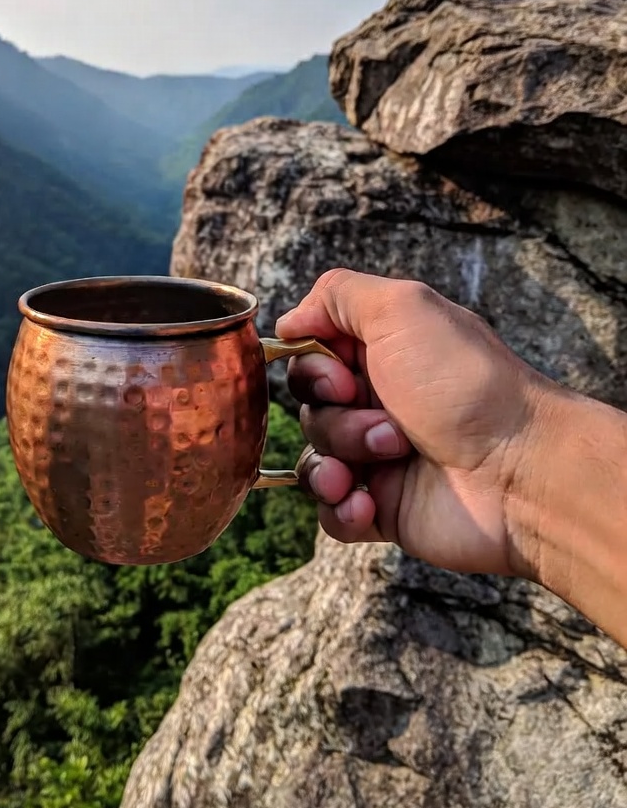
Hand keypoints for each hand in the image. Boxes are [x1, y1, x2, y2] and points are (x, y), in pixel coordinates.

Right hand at [276, 269, 552, 576]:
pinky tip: (369, 504)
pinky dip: (342, 507)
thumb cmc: (464, 384)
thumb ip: (337, 295)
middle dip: (335, 415)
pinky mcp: (381, 507)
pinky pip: (329, 512)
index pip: (308, 354)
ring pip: (313, 457)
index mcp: (380, 353)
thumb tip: (288, 322)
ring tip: (392, 457)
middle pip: (307, 406)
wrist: (519, 473)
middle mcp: (376, 400)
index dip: (312, 367)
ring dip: (342, 458)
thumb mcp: (402, 308)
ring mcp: (376, 456)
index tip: (344, 376)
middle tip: (385, 420)